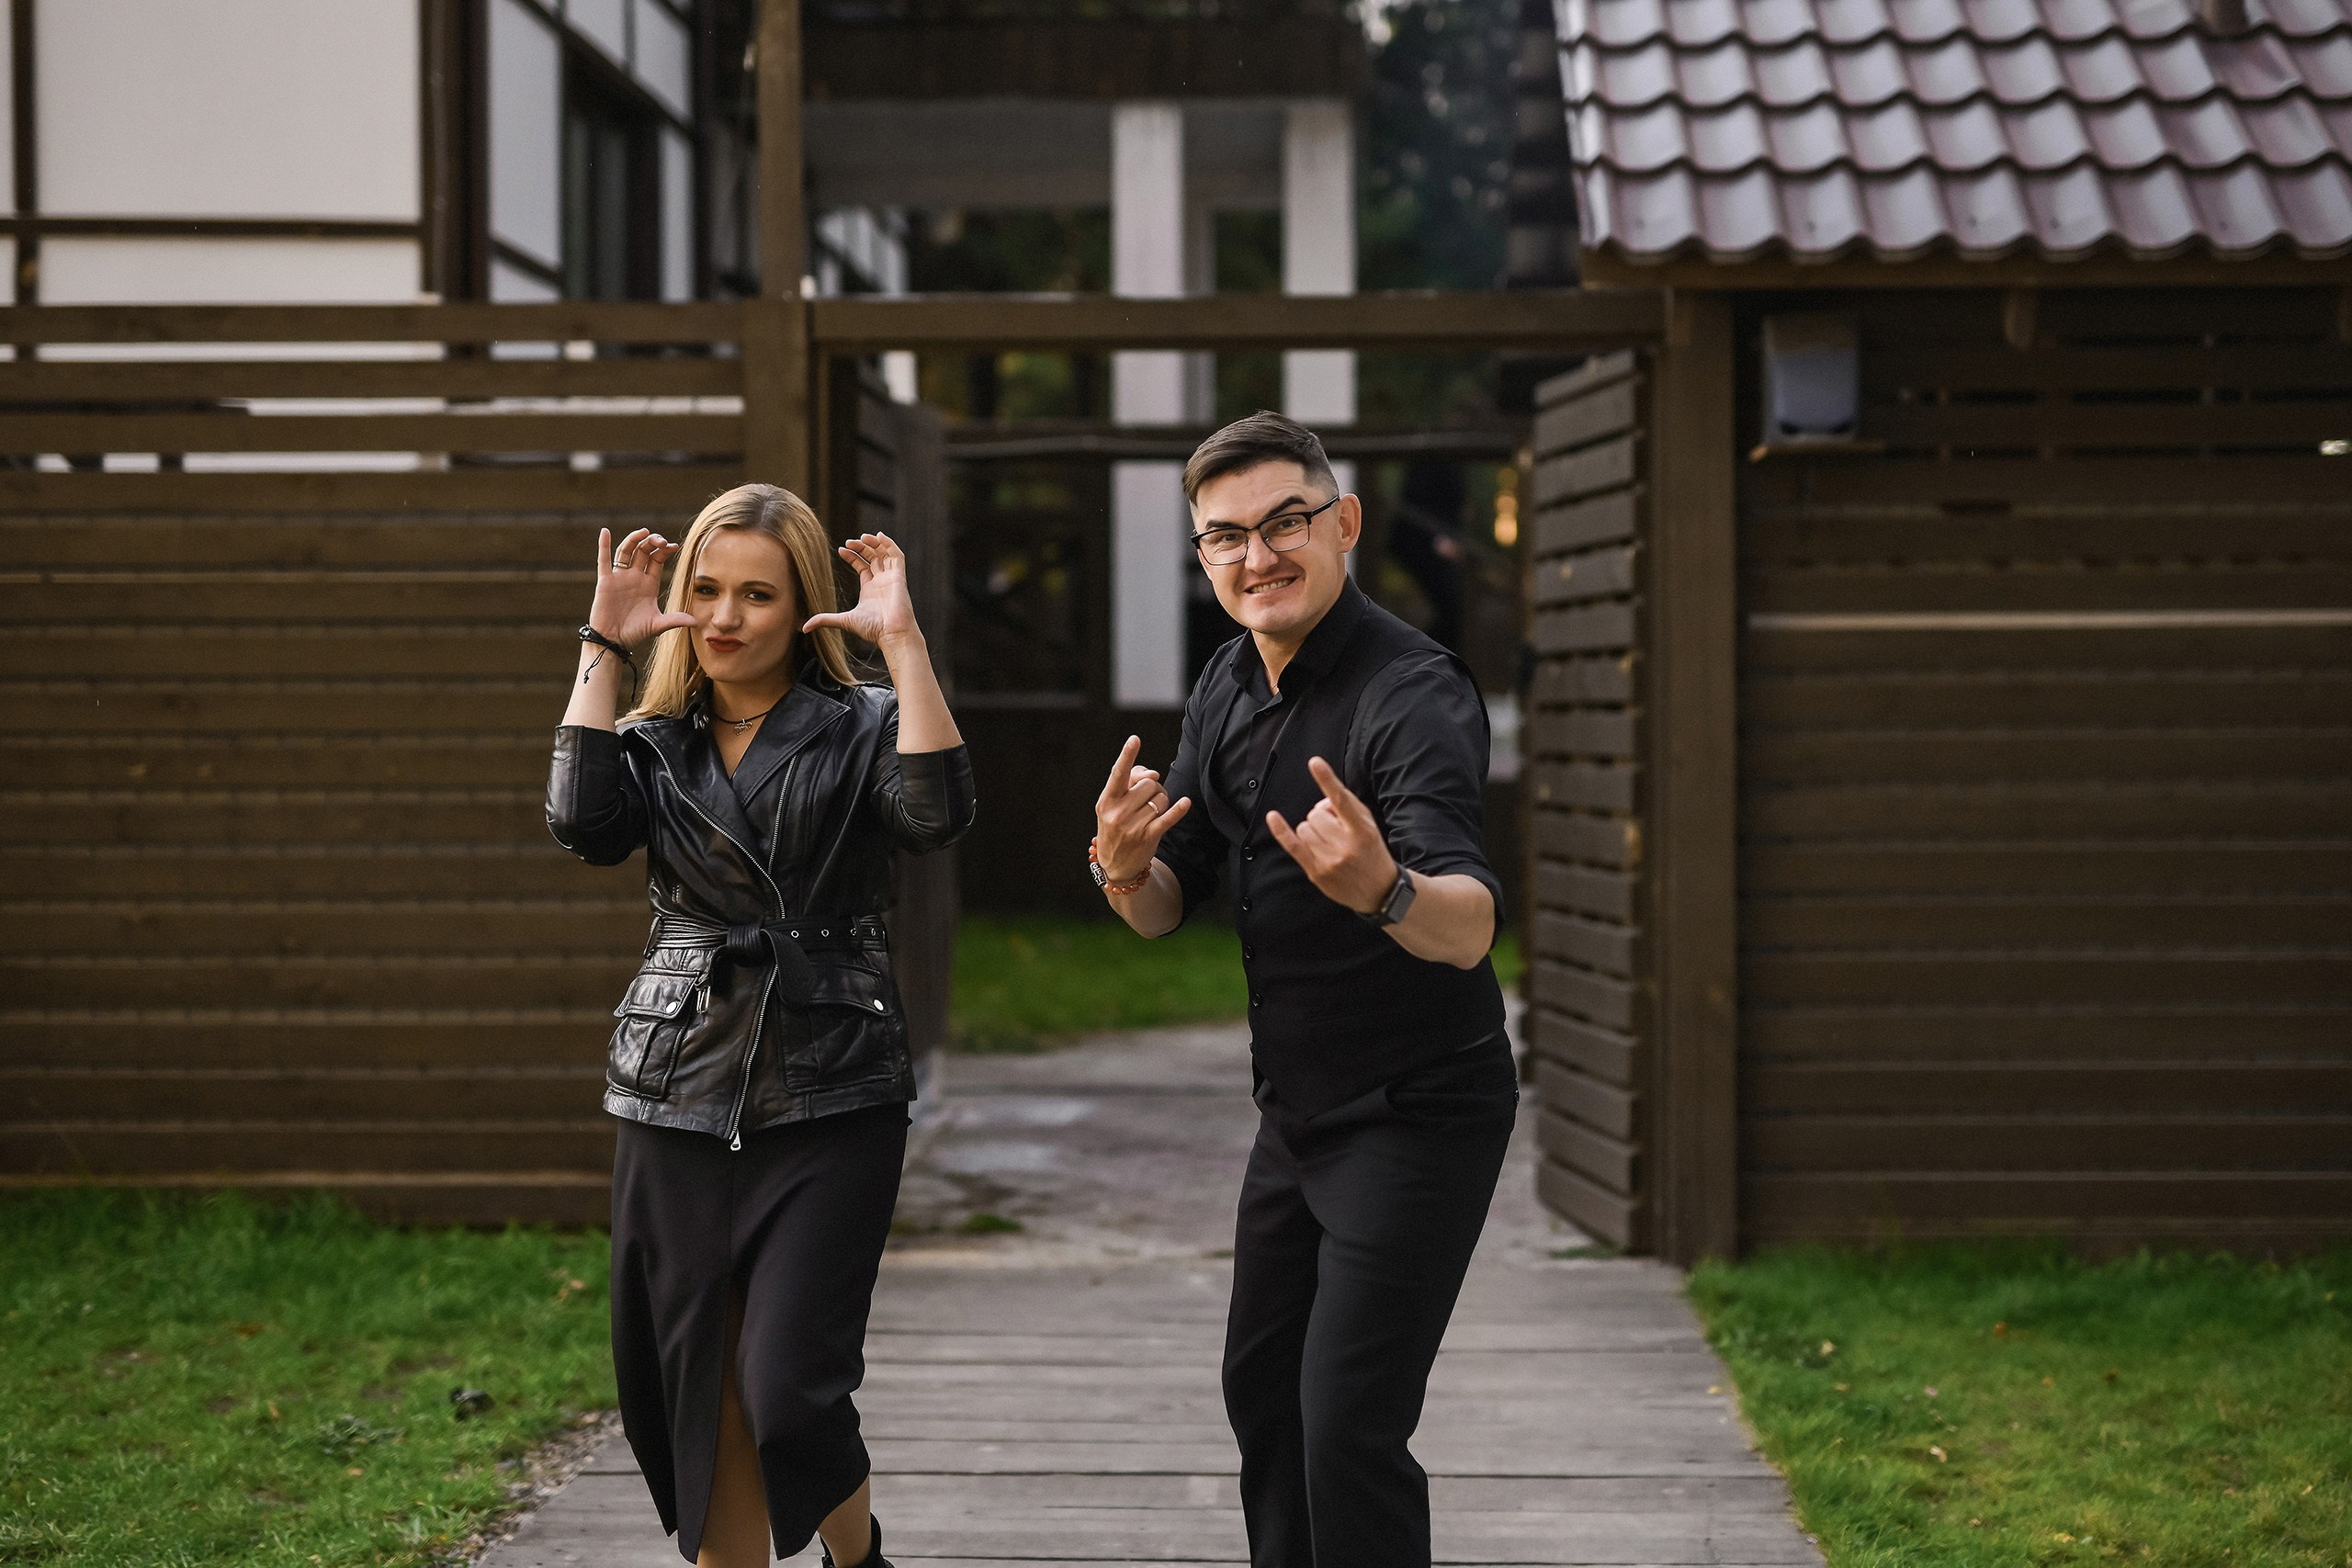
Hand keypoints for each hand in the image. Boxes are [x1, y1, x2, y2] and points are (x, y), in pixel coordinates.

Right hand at [588, 527, 694, 650]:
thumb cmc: (635, 632)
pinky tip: (605, 532)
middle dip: (652, 543)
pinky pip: (603, 560)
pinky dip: (604, 545)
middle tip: (661, 541)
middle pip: (644, 551)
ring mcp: (620, 578)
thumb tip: (696, 622)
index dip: (665, 551)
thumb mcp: (658, 625)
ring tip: (644, 531)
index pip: (657, 560)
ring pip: (626, 551)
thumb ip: (675, 620)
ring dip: (634, 540)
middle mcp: (635, 577)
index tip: (674, 546)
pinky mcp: (605, 582)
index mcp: (649, 583)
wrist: (614, 641)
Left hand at [803, 532, 918, 648]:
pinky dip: (890, 545)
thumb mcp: (844, 621)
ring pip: (884, 554)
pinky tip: (879, 536)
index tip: (841, 549)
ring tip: (862, 537)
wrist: (891, 634)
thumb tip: (804, 627)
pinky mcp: (899, 577)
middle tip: (849, 542)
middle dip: (862, 546)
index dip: (852, 555)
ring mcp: (891, 578)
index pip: (863, 565)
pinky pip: (897, 556)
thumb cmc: (872, 629)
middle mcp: (881, 582)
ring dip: (874, 543)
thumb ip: (825, 620)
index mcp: (870, 589)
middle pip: (873, 557)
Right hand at [1093, 734, 1191, 884]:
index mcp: (1106, 801)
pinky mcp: (1148, 837)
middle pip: (1148, 784)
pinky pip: (1167, 817)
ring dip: (1162, 801)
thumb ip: (1128, 784)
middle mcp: (1118, 812)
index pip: (1118, 774)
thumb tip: (1153, 774)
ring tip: (1153, 811)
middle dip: (1153, 787)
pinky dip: (1178, 809)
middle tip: (1148, 798)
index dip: (1127, 755)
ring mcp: (1133, 826)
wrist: (1115, 865)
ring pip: (1160, 798)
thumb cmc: (1115, 826)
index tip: (1135, 739)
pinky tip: (1185, 803)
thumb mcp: (1112, 805)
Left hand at [1264, 757, 1398, 914]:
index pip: (1341, 800)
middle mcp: (1345, 845)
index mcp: (1362, 830)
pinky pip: (1292, 846)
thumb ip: (1348, 807)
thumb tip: (1321, 803)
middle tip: (1336, 830)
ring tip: (1329, 843)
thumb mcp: (1369, 826)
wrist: (1379, 891)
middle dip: (1322, 818)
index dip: (1327, 780)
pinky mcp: (1316, 872)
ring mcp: (1329, 860)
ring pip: (1304, 828)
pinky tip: (1273, 817)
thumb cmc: (1372, 852)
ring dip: (1312, 830)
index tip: (1315, 762)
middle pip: (1316, 815)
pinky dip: (1281, 830)